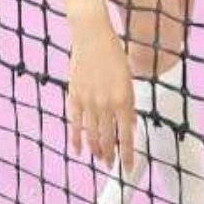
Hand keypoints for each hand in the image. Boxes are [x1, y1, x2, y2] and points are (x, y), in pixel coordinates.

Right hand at [67, 19, 136, 172]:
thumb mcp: (128, 78)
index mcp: (123, 99)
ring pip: (91, 134)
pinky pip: (74, 122)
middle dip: (110, 155)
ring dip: (95, 149)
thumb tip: (129, 125)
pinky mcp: (74, 95)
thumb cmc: (114, 53)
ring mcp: (88, 101)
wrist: (92, 35)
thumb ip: (129, 104)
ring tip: (98, 158)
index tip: (129, 168)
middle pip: (108, 138)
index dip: (127, 155)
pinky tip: (78, 148)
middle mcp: (106, 103)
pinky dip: (75, 137)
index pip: (126, 136)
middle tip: (111, 164)